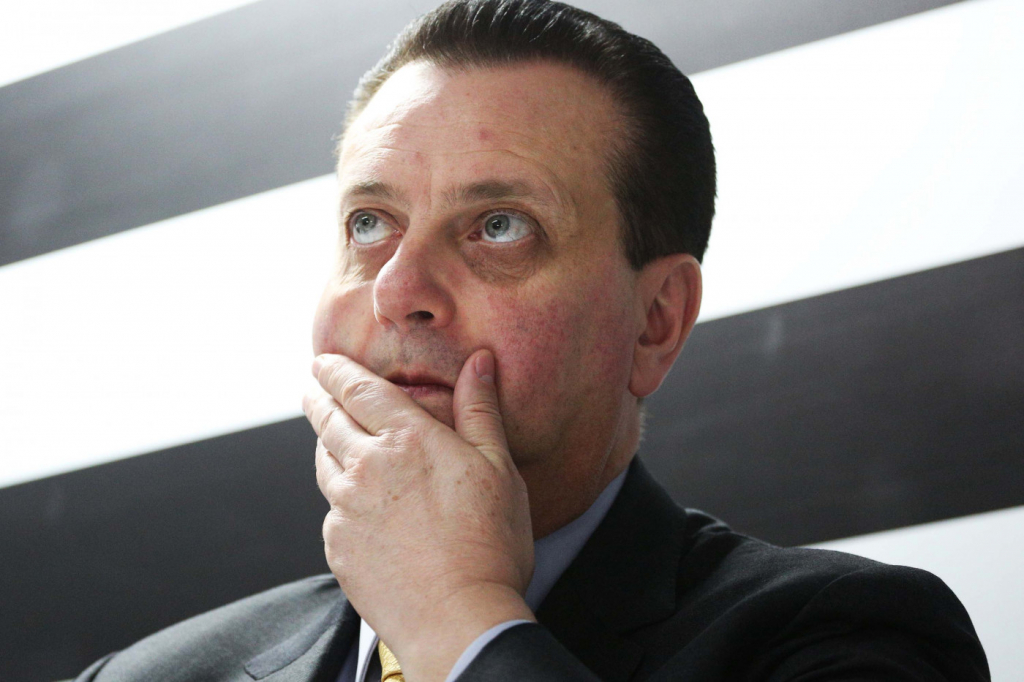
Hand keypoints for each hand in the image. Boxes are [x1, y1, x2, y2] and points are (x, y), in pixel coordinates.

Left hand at [302, 349, 535, 681]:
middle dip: (318, 398)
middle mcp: (368, 467)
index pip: (359, 389)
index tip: (324, 361)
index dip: (337, 370)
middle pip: (328, 420)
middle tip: (312, 387)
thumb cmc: (490, 545)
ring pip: (324, 464)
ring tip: (329, 438)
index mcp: (408, 439)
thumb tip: (479, 361)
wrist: (460, 620)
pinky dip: (339, 497)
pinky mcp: (338, 547)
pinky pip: (332, 511)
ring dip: (324, 443)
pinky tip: (355, 503)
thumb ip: (480, 409)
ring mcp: (346, 509)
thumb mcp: (498, 466)